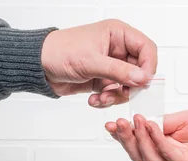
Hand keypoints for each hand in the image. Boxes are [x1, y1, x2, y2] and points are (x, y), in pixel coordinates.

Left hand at [41, 20, 156, 107]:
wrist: (39, 66)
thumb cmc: (60, 52)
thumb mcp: (92, 61)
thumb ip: (119, 71)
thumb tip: (142, 78)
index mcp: (118, 34)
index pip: (147, 49)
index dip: (148, 67)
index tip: (142, 83)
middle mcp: (117, 49)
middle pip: (139, 71)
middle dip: (129, 86)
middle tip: (120, 93)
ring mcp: (110, 66)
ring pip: (127, 86)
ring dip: (116, 96)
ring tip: (102, 97)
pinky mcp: (102, 80)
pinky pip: (114, 93)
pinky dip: (106, 99)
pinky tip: (94, 99)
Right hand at [105, 111, 187, 160]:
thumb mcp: (179, 120)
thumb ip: (159, 123)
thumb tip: (139, 121)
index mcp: (164, 149)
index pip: (138, 146)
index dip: (123, 137)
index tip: (111, 125)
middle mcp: (168, 160)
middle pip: (139, 155)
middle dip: (126, 139)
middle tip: (118, 123)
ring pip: (150, 157)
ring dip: (139, 138)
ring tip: (134, 120)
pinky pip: (169, 154)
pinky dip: (157, 139)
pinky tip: (151, 125)